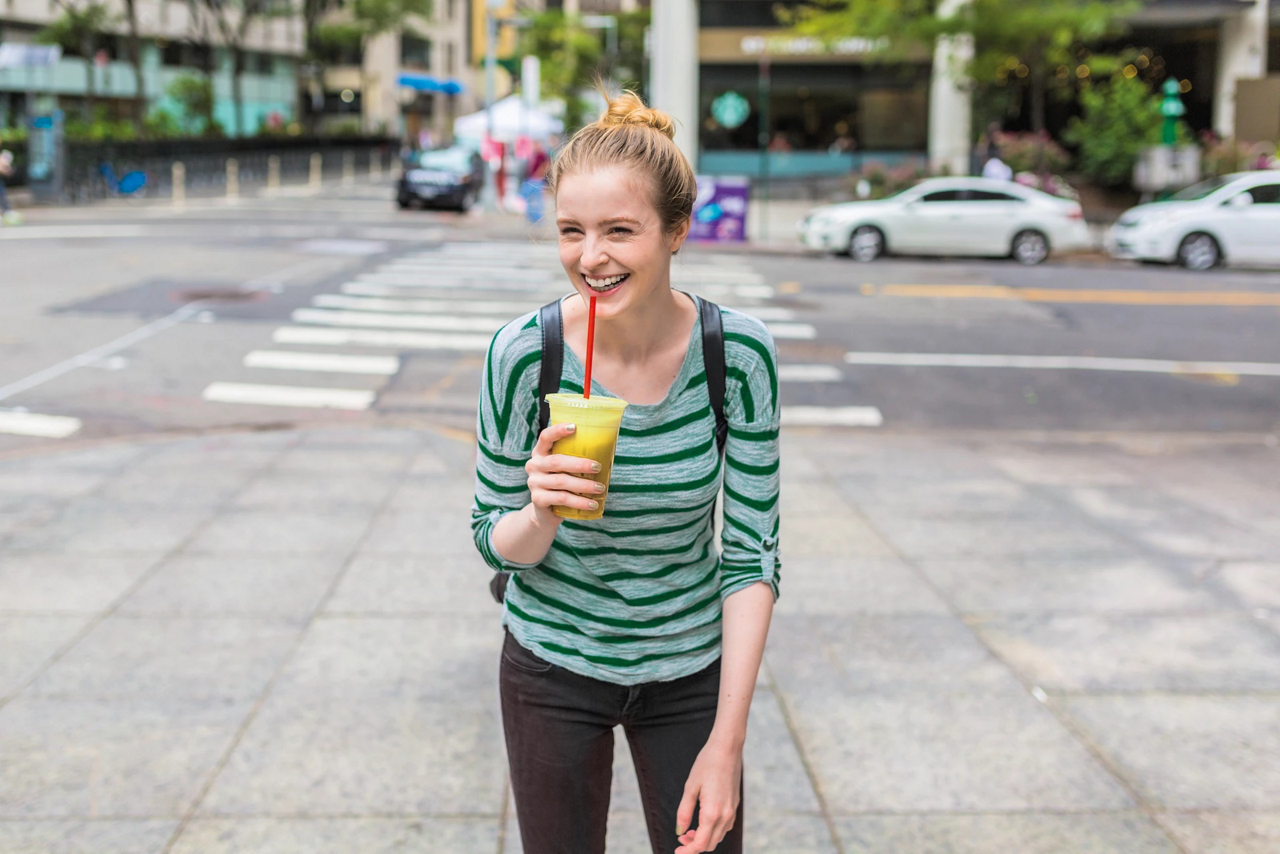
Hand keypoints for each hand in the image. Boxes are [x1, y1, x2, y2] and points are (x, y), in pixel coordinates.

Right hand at [524, 422, 603, 522]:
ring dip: (584, 485)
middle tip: (598, 467)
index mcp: (540, 453)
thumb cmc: (561, 486)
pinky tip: (592, 504)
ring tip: (600, 488)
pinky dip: (579, 501)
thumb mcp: (565, 470)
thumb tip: (606, 450)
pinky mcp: (538, 499)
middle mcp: (534, 466)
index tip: (575, 427)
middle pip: (557, 461)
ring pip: (562, 481)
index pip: (545, 437)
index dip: (558, 431)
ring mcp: (534, 483)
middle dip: (580, 464)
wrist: (545, 513)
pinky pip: (561, 498)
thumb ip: (575, 459)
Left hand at [674, 739, 741, 853]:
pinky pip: (724, 827)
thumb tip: (679, 831)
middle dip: (694, 846)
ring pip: (718, 837)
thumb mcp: (690, 788)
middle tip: (681, 839)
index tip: (676, 851)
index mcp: (712, 813)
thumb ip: (684, 812)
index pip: (700, 844)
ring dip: (704, 839)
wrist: (727, 749)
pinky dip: (713, 831)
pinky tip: (703, 822)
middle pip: (710, 844)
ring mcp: (732, 811)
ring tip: (689, 831)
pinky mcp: (734, 806)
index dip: (687, 852)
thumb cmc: (706, 764)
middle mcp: (725, 816)